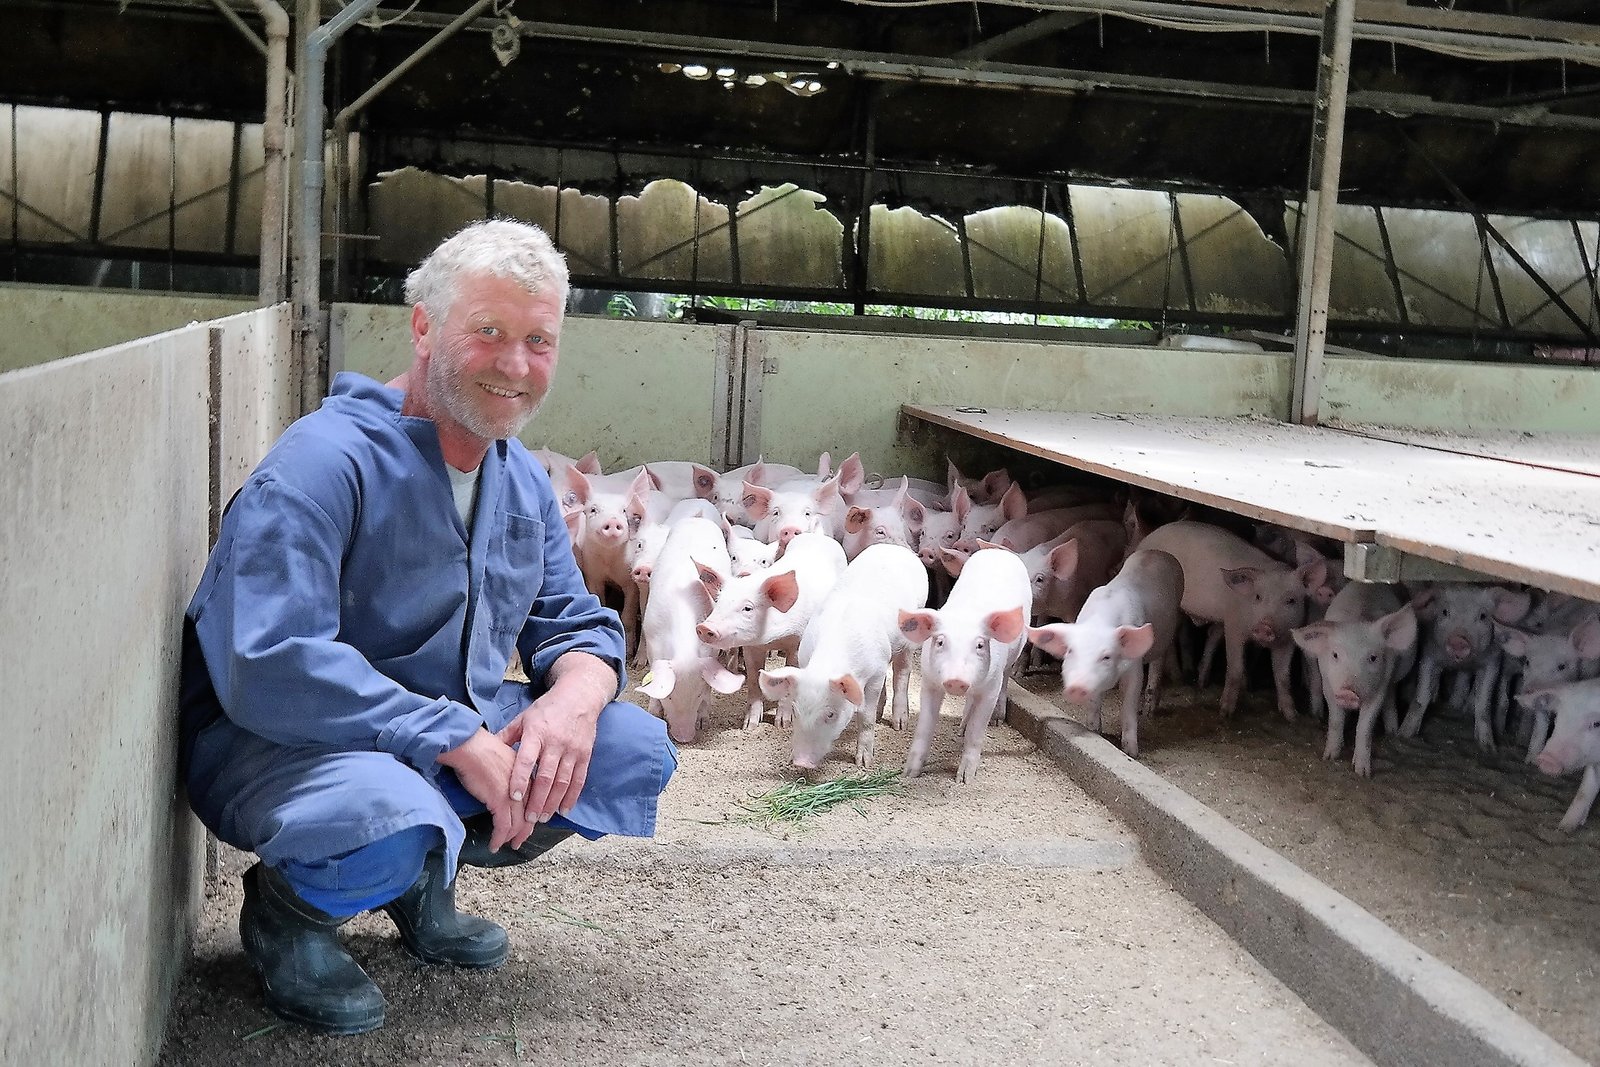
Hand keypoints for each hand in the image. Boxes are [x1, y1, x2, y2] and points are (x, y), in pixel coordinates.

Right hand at [436, 729, 527, 852]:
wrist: (470, 746)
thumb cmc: (480, 750)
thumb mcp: (502, 761)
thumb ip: (509, 775)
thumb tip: (503, 787)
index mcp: (527, 775)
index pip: (534, 801)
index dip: (530, 816)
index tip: (525, 825)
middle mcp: (525, 786)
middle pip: (530, 815)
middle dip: (525, 831)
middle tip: (519, 841)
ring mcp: (514, 794)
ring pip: (519, 824)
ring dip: (513, 838)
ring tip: (506, 845)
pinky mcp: (500, 801)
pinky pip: (503, 827)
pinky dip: (499, 838)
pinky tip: (494, 844)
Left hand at [499, 652, 614, 843]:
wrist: (579, 696)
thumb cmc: (548, 708)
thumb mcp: (524, 717)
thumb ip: (507, 735)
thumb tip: (487, 749)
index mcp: (537, 732)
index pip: (527, 759)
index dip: (519, 778)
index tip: (513, 796)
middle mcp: (555, 742)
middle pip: (546, 776)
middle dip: (537, 800)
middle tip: (529, 819)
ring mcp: (572, 749)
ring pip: (563, 781)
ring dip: (553, 802)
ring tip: (544, 818)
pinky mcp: (585, 754)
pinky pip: (579, 779)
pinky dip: (572, 796)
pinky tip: (564, 809)